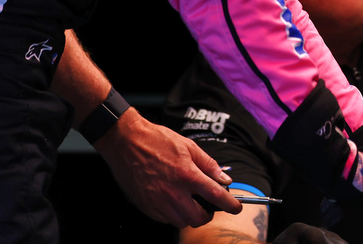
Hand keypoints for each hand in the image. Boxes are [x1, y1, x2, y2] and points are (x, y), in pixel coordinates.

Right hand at [94, 108, 241, 226]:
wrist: (126, 142)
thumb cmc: (157, 141)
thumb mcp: (188, 146)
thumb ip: (208, 164)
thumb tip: (224, 178)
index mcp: (187, 175)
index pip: (215, 196)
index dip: (230, 204)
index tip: (236, 208)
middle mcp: (173, 192)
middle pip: (197, 218)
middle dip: (206, 215)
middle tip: (207, 205)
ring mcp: (157, 202)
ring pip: (181, 222)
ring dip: (188, 215)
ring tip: (187, 201)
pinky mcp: (145, 206)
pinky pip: (164, 219)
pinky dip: (171, 214)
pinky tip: (171, 200)